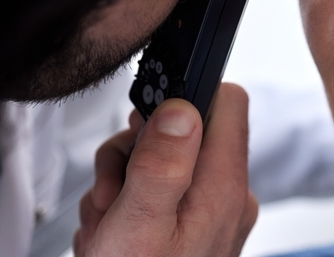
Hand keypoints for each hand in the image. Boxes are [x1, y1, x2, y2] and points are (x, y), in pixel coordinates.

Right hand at [74, 83, 257, 255]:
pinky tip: (111, 237)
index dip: (184, 95)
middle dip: (132, 156)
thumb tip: (181, 107)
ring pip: (161, 165)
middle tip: (110, 193)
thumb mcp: (139, 223)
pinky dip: (127, 211)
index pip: (227, 102)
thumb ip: (161, 163)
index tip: (143, 120)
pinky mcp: (193, 231)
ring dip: (121, 188)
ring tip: (106, 227)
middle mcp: (226, 199)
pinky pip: (158, 196)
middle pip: (181, 134)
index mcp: (222, 188)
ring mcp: (211, 216)